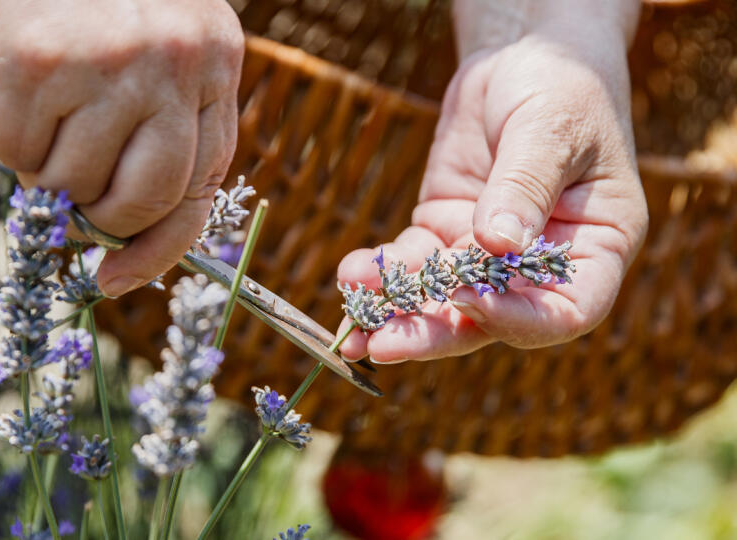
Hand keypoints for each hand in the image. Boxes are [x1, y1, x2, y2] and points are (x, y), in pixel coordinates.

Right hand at [0, 0, 243, 295]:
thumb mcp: (163, 41)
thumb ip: (164, 123)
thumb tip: (123, 231)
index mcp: (214, 62)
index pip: (201, 186)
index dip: (161, 245)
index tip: (120, 278)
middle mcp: (170, 63)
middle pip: (141, 201)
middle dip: (101, 219)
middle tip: (72, 198)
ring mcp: (104, 63)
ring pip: (68, 185)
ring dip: (46, 168)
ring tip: (45, 109)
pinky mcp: (33, 62)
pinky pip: (12, 153)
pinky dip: (5, 136)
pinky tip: (13, 85)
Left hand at [337, 0, 647, 361]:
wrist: (521, 61)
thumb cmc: (560, 88)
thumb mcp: (551, 127)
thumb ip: (525, 184)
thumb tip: (496, 245)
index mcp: (595, 249)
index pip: (565, 310)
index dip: (517, 318)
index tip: (466, 299)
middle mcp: (540, 267)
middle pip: (490, 320)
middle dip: (433, 334)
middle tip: (382, 346)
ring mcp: (487, 256)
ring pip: (442, 302)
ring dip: (395, 316)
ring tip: (349, 330)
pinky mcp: (445, 235)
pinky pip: (412, 264)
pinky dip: (380, 274)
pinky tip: (351, 275)